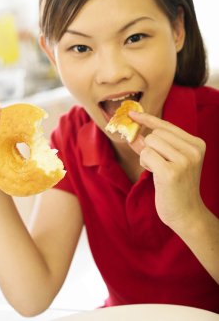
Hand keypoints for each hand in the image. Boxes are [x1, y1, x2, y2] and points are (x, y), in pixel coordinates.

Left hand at [129, 111, 205, 229]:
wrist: (186, 214)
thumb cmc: (175, 187)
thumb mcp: (167, 161)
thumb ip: (151, 146)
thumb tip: (133, 133)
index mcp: (196, 144)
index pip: (166, 125)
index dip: (147, 118)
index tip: (131, 113)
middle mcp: (193, 150)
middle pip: (155, 133)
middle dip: (149, 147)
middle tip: (158, 164)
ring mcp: (184, 161)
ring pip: (149, 142)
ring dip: (147, 156)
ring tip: (158, 170)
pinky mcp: (171, 172)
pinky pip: (146, 154)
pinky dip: (145, 163)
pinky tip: (155, 175)